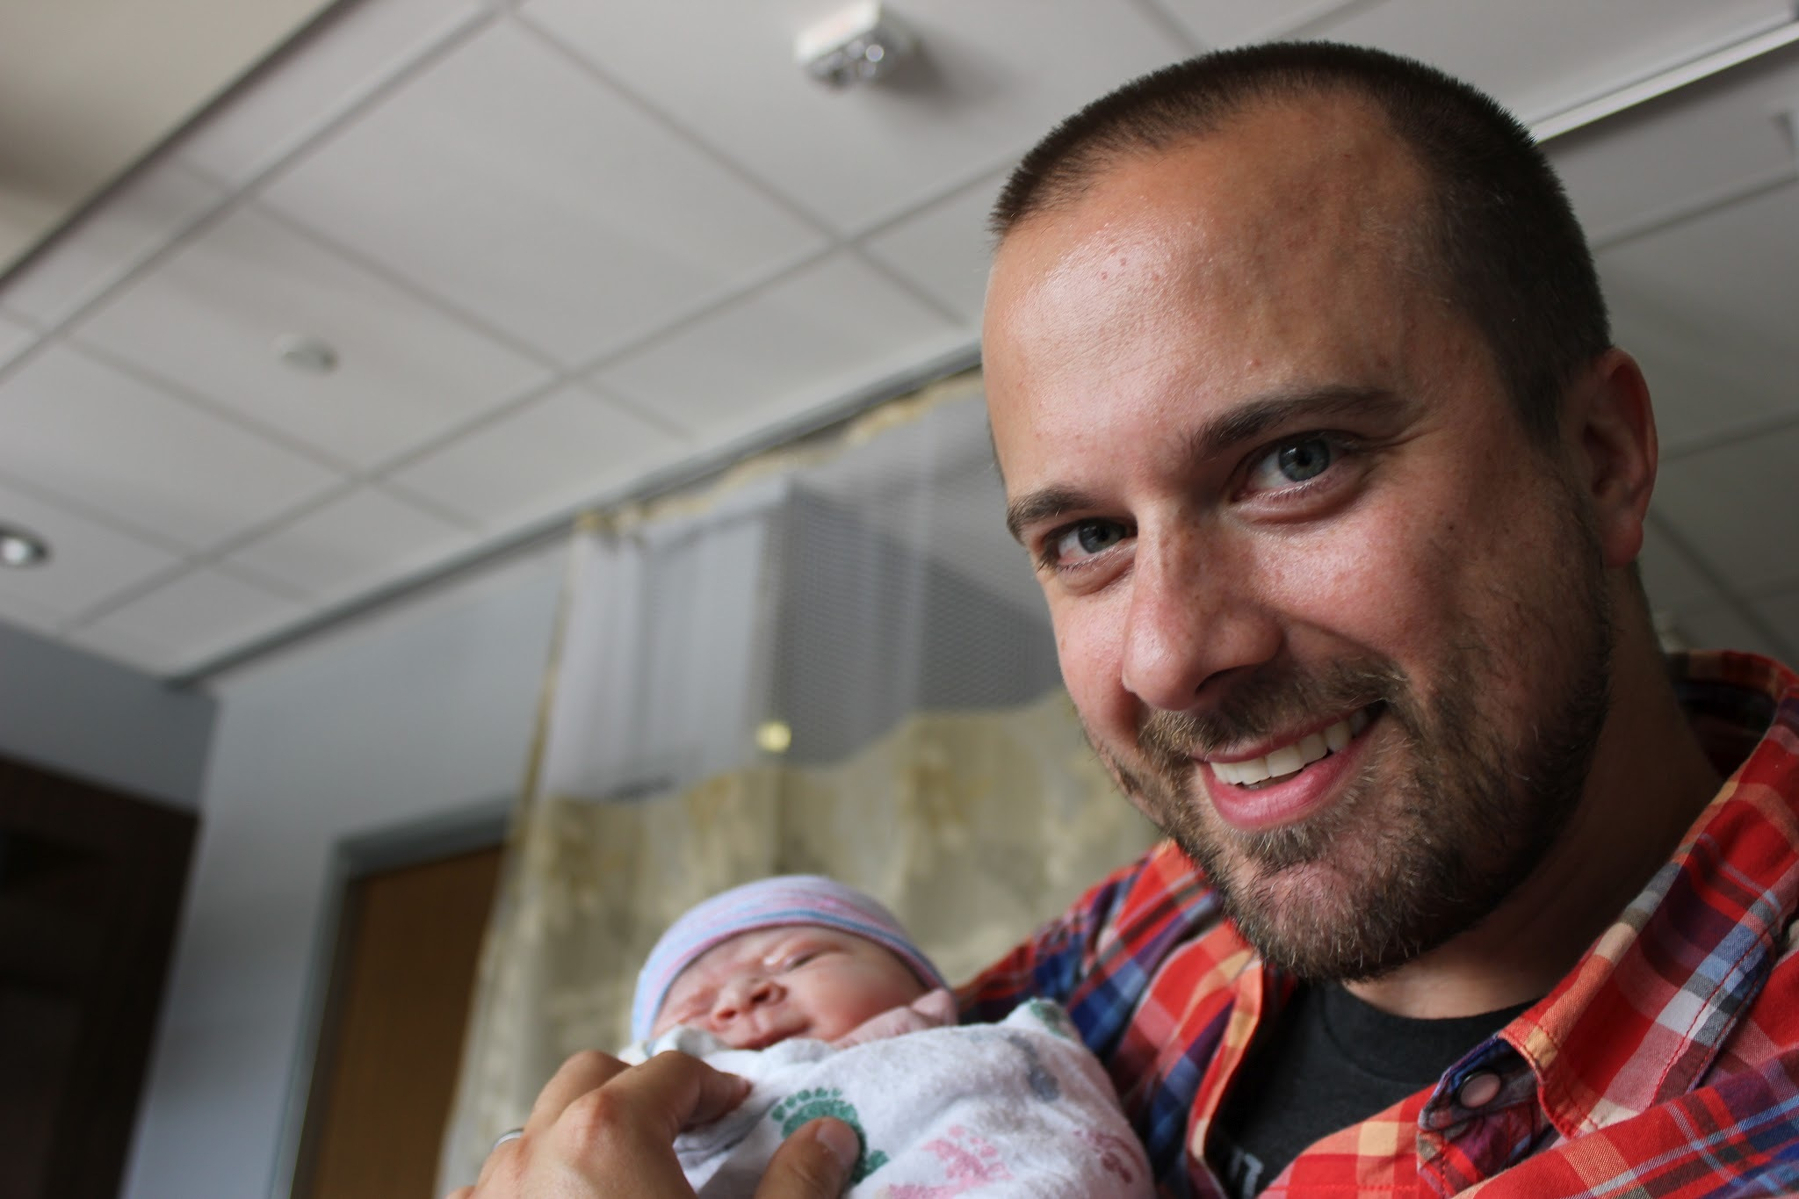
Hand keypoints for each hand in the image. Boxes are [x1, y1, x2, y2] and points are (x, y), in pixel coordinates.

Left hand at [445, 1049, 858, 1198]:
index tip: (742, 1112)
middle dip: (639, 1091)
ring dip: (578, 1140)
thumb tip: (829, 1138)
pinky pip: (490, 1198)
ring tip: (628, 1186)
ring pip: (529, 1135)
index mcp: (607, 1135)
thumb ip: (799, 1186)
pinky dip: (530, 1195)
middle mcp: (532, 1156)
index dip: (717, 1087)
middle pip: (587, 1079)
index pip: (670, 1071)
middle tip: (687, 1130)